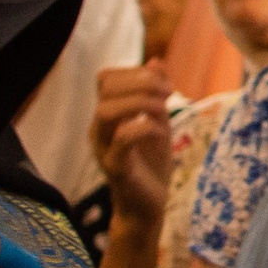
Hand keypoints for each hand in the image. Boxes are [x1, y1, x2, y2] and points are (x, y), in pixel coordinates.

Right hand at [92, 63, 174, 229]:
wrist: (147, 206)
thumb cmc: (151, 163)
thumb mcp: (159, 121)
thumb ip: (156, 93)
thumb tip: (156, 61)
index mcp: (107, 115)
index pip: (106, 77)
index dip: (135, 72)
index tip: (164, 84)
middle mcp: (99, 128)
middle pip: (105, 87)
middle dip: (141, 82)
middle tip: (168, 94)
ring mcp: (103, 147)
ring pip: (107, 110)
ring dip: (141, 102)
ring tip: (164, 110)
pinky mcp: (115, 168)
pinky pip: (122, 138)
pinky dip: (145, 128)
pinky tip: (160, 133)